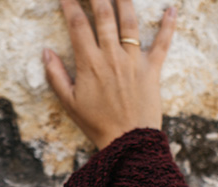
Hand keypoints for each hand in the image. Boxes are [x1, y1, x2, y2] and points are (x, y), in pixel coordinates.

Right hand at [43, 0, 176, 149]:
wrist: (128, 141)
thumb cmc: (96, 123)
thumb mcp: (69, 102)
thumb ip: (55, 75)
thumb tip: (46, 51)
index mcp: (89, 63)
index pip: (77, 25)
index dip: (70, 5)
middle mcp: (112, 56)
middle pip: (104, 15)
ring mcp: (134, 60)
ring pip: (130, 22)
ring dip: (124, 0)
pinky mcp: (152, 69)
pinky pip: (163, 43)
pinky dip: (168, 25)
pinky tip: (171, 9)